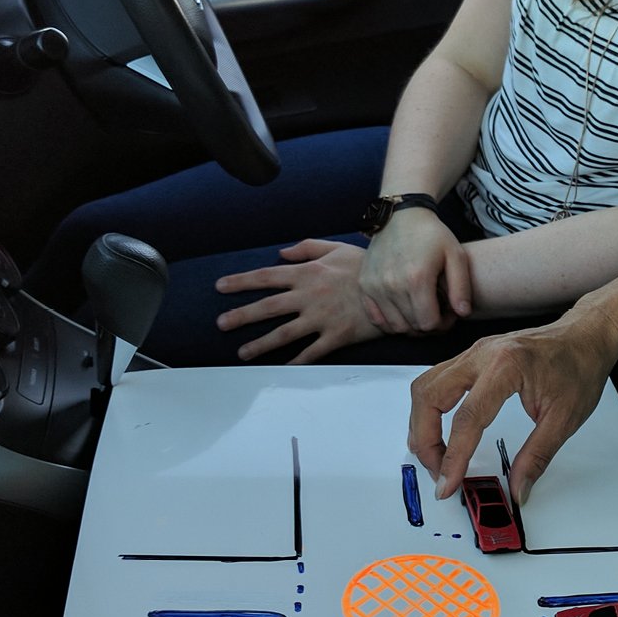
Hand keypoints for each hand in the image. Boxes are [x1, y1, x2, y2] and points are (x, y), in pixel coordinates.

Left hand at [213, 238, 384, 363]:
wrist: (397, 288)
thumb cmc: (366, 265)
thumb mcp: (337, 247)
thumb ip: (307, 247)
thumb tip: (280, 252)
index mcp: (307, 272)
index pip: (266, 277)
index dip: (241, 282)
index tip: (221, 288)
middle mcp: (309, 296)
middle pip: (268, 307)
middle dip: (241, 316)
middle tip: (220, 324)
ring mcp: (321, 318)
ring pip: (284, 334)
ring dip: (260, 344)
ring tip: (242, 353)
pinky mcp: (336, 337)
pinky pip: (311, 353)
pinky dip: (295, 362)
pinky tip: (280, 369)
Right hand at [361, 207, 471, 333]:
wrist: (401, 215)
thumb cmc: (432, 235)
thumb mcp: (456, 255)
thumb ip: (461, 287)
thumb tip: (462, 314)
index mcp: (416, 279)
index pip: (429, 324)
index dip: (443, 323)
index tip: (449, 311)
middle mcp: (391, 285)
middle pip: (413, 328)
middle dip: (430, 325)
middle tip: (438, 310)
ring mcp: (374, 286)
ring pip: (395, 327)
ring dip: (411, 325)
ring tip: (422, 309)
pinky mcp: (364, 285)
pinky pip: (377, 319)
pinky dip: (391, 321)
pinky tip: (404, 309)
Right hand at [407, 308, 617, 503]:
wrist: (586, 335)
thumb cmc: (579, 366)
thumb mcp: (565, 419)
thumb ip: (537, 457)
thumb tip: (517, 488)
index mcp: (507, 365)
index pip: (467, 418)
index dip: (453, 457)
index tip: (447, 484)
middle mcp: (483, 353)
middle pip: (430, 396)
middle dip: (425, 440)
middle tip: (438, 472)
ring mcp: (474, 352)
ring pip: (426, 386)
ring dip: (422, 424)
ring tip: (436, 456)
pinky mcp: (473, 356)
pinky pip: (436, 380)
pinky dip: (430, 409)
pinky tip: (439, 430)